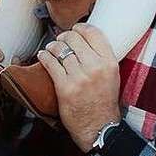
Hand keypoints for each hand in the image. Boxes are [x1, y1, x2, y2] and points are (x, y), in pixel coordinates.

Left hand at [37, 23, 121, 151]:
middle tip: (61, 40)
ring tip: (51, 48)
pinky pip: (50, 63)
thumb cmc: (104, 102)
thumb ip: (101, 58)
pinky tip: (43, 56)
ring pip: (60, 49)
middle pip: (74, 38)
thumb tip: (84, 40)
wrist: (99, 127)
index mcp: (109, 63)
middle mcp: (95, 67)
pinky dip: (44, 56)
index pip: (93, 33)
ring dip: (52, 46)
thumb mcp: (112, 76)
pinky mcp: (64, 87)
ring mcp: (79, 77)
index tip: (75, 29)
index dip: (80, 27)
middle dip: (64, 36)